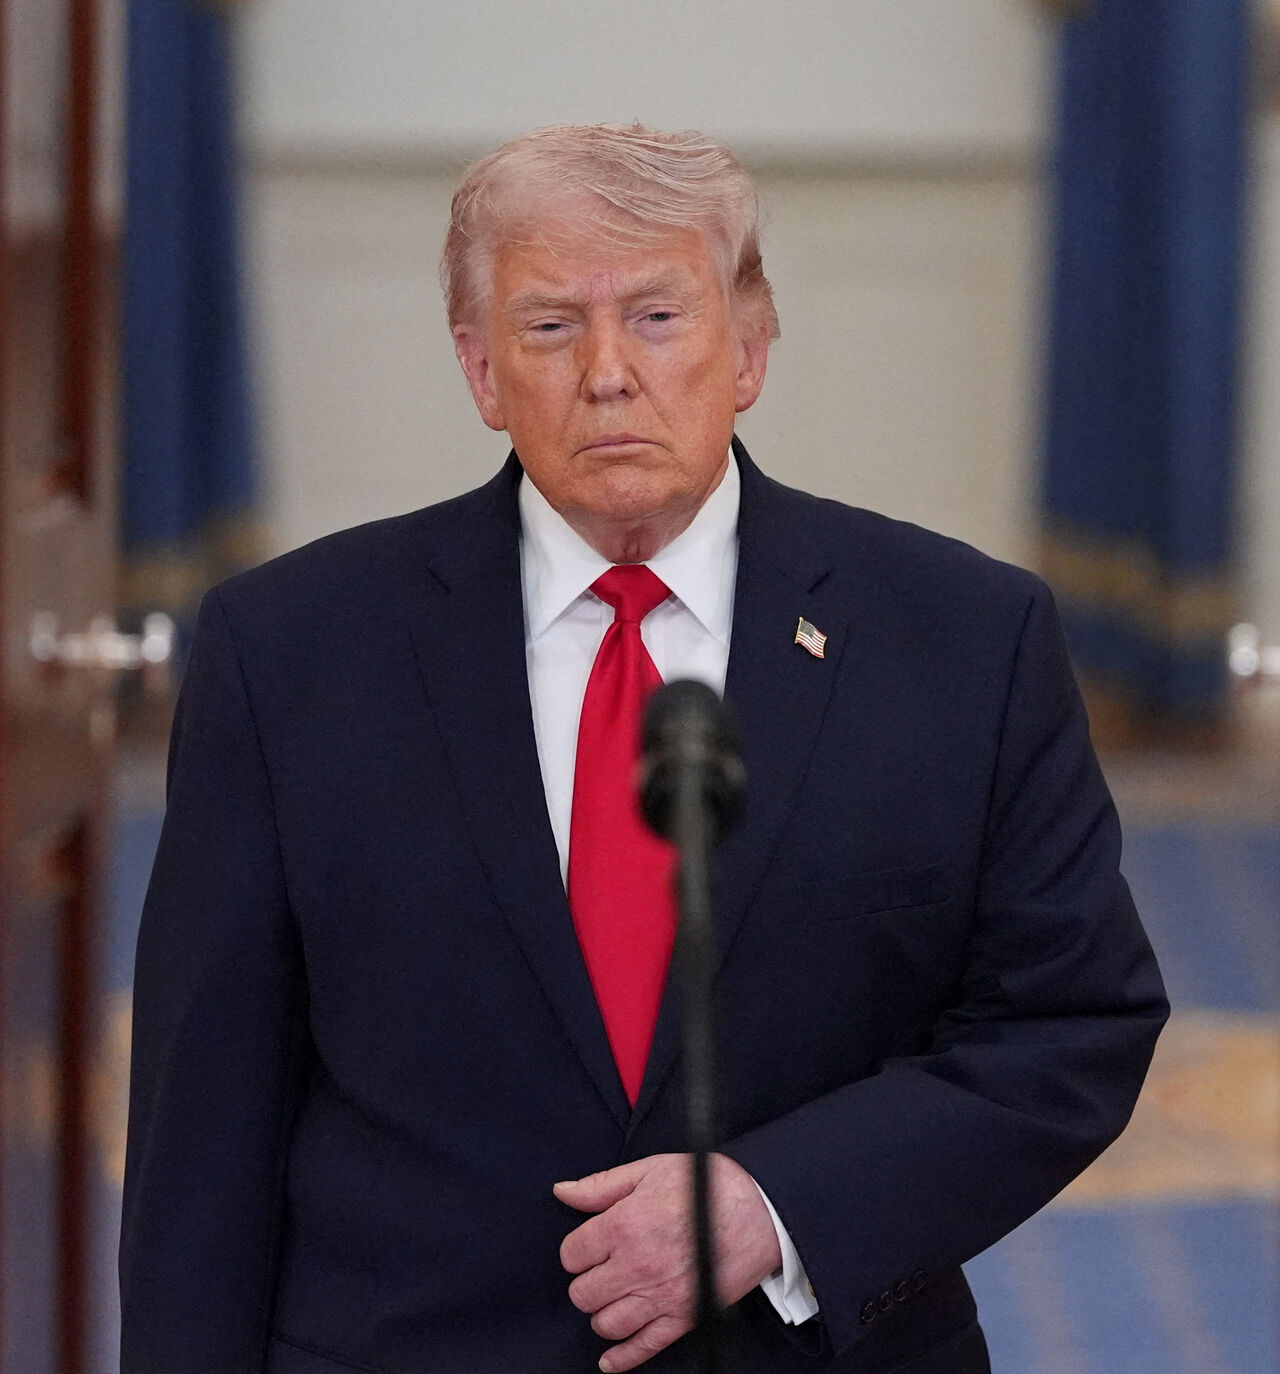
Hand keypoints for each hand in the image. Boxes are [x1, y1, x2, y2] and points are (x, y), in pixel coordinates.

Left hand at [555, 1152, 782, 1371]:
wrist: (760, 1207)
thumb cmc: (706, 1184)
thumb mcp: (650, 1169)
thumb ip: (602, 1185)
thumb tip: (563, 1191)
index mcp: (624, 1225)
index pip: (572, 1255)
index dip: (577, 1250)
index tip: (589, 1245)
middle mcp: (637, 1266)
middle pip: (583, 1293)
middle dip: (588, 1280)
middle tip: (602, 1269)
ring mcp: (660, 1296)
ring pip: (606, 1323)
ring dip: (603, 1312)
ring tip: (612, 1297)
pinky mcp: (684, 1317)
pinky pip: (643, 1348)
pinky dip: (621, 1358)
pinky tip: (609, 1359)